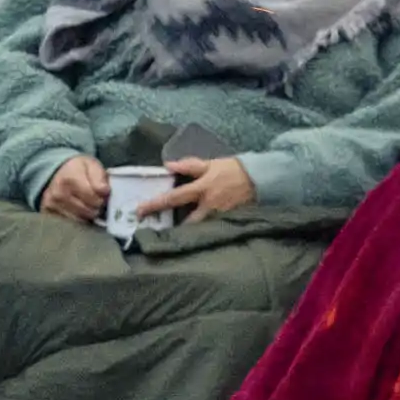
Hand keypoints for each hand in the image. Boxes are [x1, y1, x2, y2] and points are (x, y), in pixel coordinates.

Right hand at [40, 155, 108, 222]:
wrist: (54, 172)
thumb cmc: (77, 169)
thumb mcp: (91, 165)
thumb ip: (99, 177)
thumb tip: (105, 191)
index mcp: (70, 179)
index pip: (94, 199)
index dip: (103, 198)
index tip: (104, 195)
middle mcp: (58, 194)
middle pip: (88, 212)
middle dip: (96, 208)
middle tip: (97, 201)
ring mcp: (51, 206)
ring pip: (80, 220)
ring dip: (88, 215)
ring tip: (88, 205)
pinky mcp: (48, 214)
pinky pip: (70, 224)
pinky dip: (78, 219)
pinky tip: (78, 211)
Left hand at [137, 156, 256, 224]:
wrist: (260, 178)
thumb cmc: (232, 169)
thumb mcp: (210, 164)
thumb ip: (189, 165)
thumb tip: (168, 166)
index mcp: (202, 188)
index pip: (174, 198)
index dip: (155, 204)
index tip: (139, 210)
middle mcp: (208, 205)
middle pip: (185, 222)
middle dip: (171, 228)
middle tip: (156, 231)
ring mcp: (219, 216)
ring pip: (198, 229)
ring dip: (185, 232)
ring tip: (172, 236)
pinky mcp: (227, 222)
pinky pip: (210, 229)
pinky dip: (201, 232)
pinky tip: (193, 235)